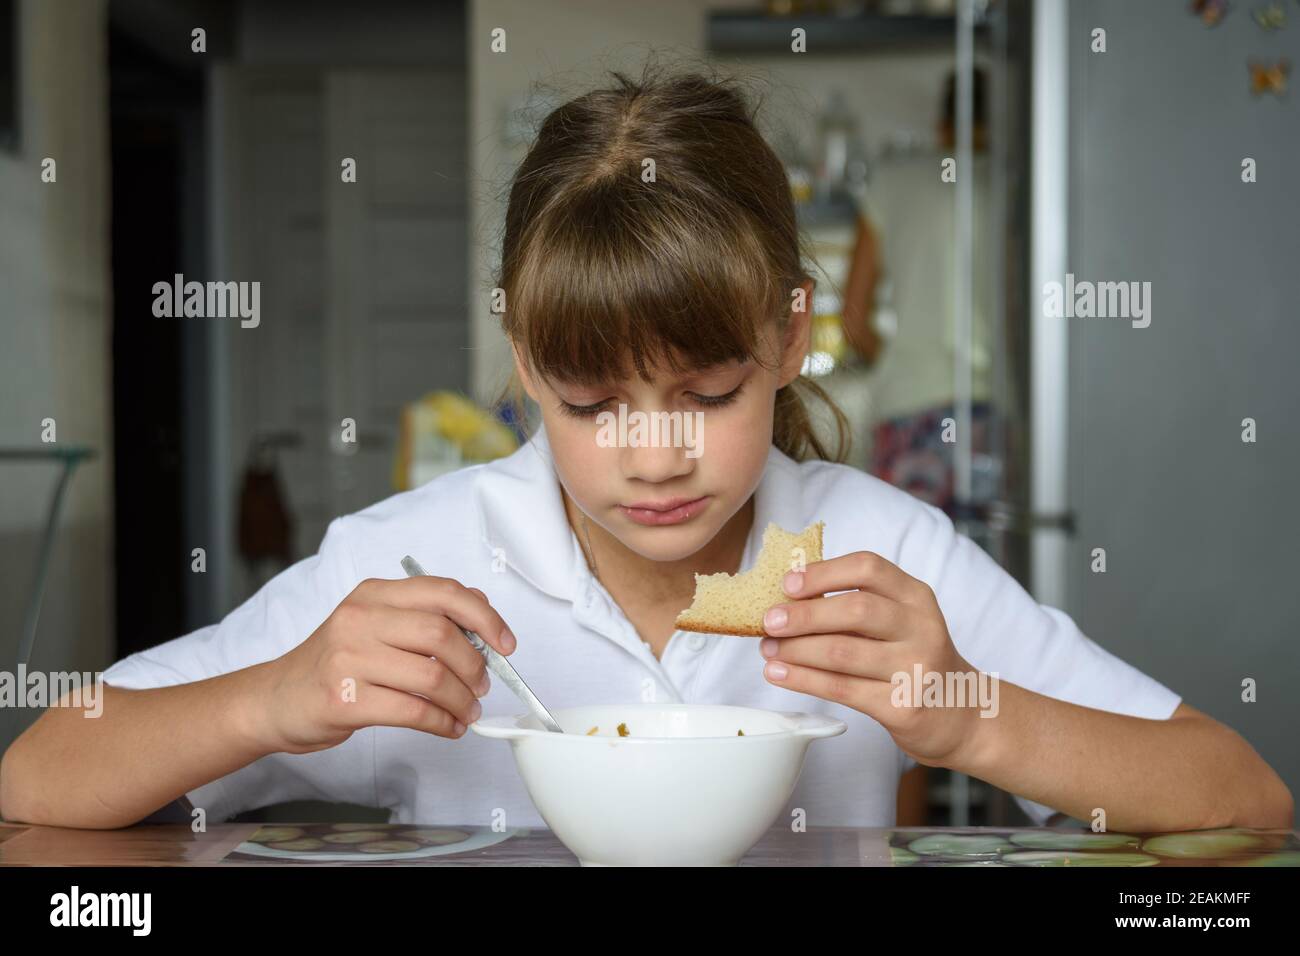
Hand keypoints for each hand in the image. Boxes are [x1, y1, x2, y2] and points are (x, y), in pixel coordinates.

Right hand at [258, 577, 514, 753]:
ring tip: (468, 710)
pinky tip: (448, 727)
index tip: (505, 642)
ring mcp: (348, 659)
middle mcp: (359, 619)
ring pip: (431, 675)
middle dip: (475, 664)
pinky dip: (441, 722)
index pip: (443, 591)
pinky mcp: (344, 700)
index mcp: (373, 594)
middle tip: (484, 684)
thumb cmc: (333, 663)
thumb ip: (420, 616)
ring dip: (462, 699)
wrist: (274, 700)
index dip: (484, 616)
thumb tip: (482, 617)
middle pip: (442, 634)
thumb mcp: (371, 624)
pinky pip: (412, 711)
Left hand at [758, 551, 985, 768]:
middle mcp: (921, 628)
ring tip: (767, 649)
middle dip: (804, 615)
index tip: (788, 583)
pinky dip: (802, 679)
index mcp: (916, 597)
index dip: (824, 573)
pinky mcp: (903, 706)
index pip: (868, 568)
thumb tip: (788, 598)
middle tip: (769, 621)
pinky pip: (842, 688)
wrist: (961, 714)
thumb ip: (857, 606)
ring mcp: (916, 668)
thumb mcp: (901, 622)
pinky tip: (779, 674)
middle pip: (855, 610)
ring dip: (795, 650)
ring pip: (842, 652)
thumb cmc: (914, 660)